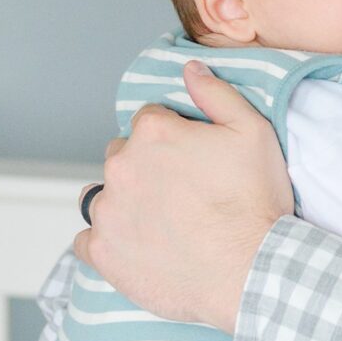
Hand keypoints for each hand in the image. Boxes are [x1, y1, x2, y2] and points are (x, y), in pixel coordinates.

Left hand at [78, 62, 291, 329]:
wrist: (251, 272)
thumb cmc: (255, 202)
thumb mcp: (252, 132)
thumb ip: (216, 93)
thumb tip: (190, 68)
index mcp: (153, 132)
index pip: (149, 121)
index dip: (174, 139)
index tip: (194, 162)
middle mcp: (121, 166)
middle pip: (123, 156)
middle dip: (146, 169)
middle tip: (182, 195)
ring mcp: (107, 212)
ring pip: (104, 197)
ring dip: (124, 204)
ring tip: (160, 224)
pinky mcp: (102, 253)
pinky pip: (86, 241)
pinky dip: (106, 242)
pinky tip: (136, 248)